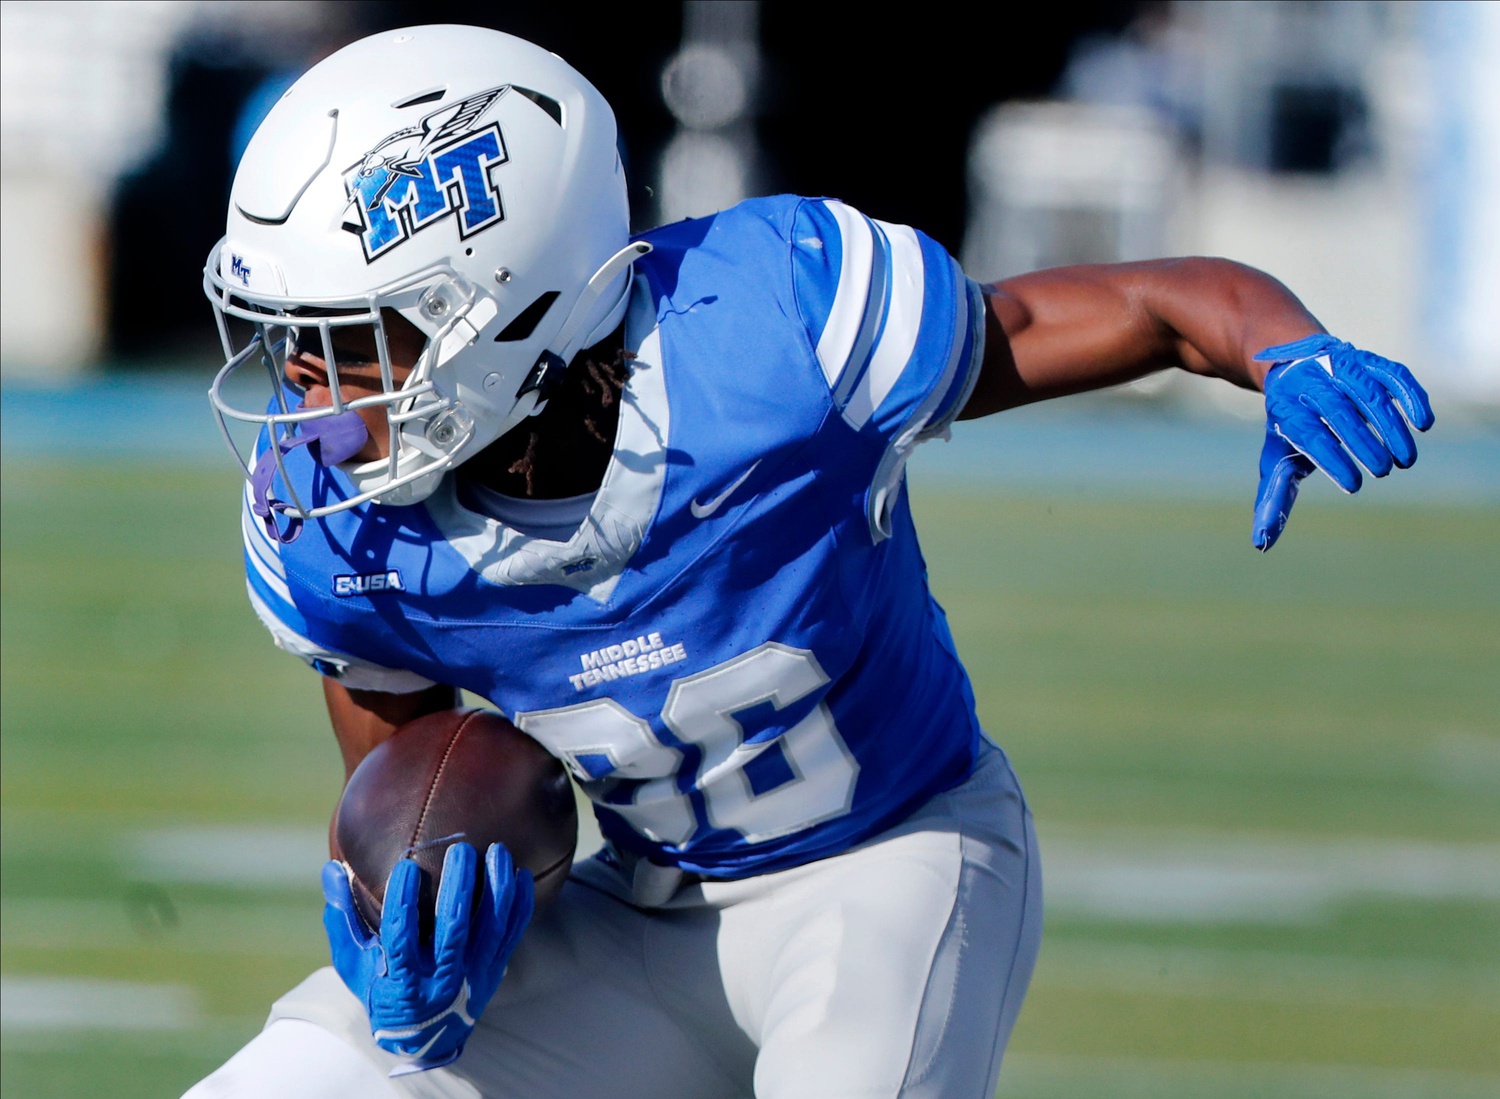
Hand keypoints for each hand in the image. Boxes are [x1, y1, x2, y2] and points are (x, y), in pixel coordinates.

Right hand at [322, 843, 533, 1074]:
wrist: (424, 1035)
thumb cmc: (381, 987)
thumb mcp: (354, 963)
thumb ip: (342, 918)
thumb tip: (332, 868)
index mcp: (401, 980)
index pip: (401, 938)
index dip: (402, 901)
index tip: (405, 865)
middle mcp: (440, 981)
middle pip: (453, 930)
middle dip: (459, 887)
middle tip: (461, 849)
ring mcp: (472, 977)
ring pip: (490, 930)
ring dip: (496, 888)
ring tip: (498, 851)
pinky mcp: (493, 971)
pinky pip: (512, 935)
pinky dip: (519, 906)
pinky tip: (522, 875)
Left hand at [1250, 334, 1433, 550]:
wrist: (1294, 366)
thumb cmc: (1291, 423)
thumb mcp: (1278, 456)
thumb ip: (1274, 497)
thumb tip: (1260, 543)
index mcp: (1287, 409)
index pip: (1309, 434)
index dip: (1332, 458)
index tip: (1354, 486)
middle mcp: (1312, 385)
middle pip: (1339, 413)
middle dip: (1364, 443)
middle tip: (1382, 472)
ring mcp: (1341, 369)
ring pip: (1369, 394)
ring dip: (1391, 427)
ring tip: (1405, 460)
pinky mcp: (1369, 361)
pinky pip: (1392, 374)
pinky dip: (1410, 396)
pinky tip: (1423, 424)